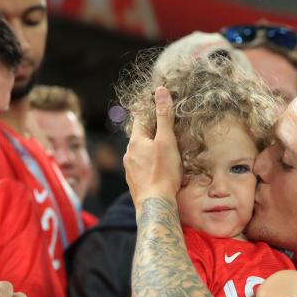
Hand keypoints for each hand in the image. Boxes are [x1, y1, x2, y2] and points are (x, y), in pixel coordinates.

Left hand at [123, 86, 182, 205]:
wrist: (155, 204)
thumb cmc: (163, 172)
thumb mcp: (167, 140)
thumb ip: (164, 116)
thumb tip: (161, 91)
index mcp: (136, 140)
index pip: (141, 118)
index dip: (152, 112)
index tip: (161, 108)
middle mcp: (129, 153)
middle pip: (141, 136)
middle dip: (153, 132)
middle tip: (168, 131)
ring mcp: (130, 169)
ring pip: (140, 153)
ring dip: (151, 150)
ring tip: (165, 152)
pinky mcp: (134, 182)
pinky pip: (141, 167)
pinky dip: (150, 164)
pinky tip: (159, 170)